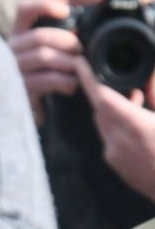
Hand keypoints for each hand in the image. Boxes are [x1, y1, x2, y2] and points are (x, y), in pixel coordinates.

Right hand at [9, 0, 81, 120]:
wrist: (21, 108)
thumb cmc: (38, 74)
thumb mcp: (41, 51)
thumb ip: (52, 31)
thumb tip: (66, 4)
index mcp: (17, 34)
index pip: (24, 9)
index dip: (44, 4)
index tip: (66, 11)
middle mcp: (9, 49)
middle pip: (39, 36)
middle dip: (67, 42)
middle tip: (80, 50)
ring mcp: (12, 69)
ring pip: (44, 57)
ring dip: (69, 62)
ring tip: (79, 69)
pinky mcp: (19, 89)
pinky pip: (48, 79)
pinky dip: (66, 81)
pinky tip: (71, 85)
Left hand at [77, 60, 154, 201]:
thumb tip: (148, 80)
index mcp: (135, 126)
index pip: (101, 97)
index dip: (88, 78)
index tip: (80, 63)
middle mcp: (119, 141)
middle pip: (100, 109)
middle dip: (104, 93)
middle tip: (118, 80)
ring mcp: (115, 155)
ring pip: (103, 124)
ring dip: (113, 111)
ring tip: (136, 102)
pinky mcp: (117, 165)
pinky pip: (109, 139)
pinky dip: (117, 128)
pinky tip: (136, 126)